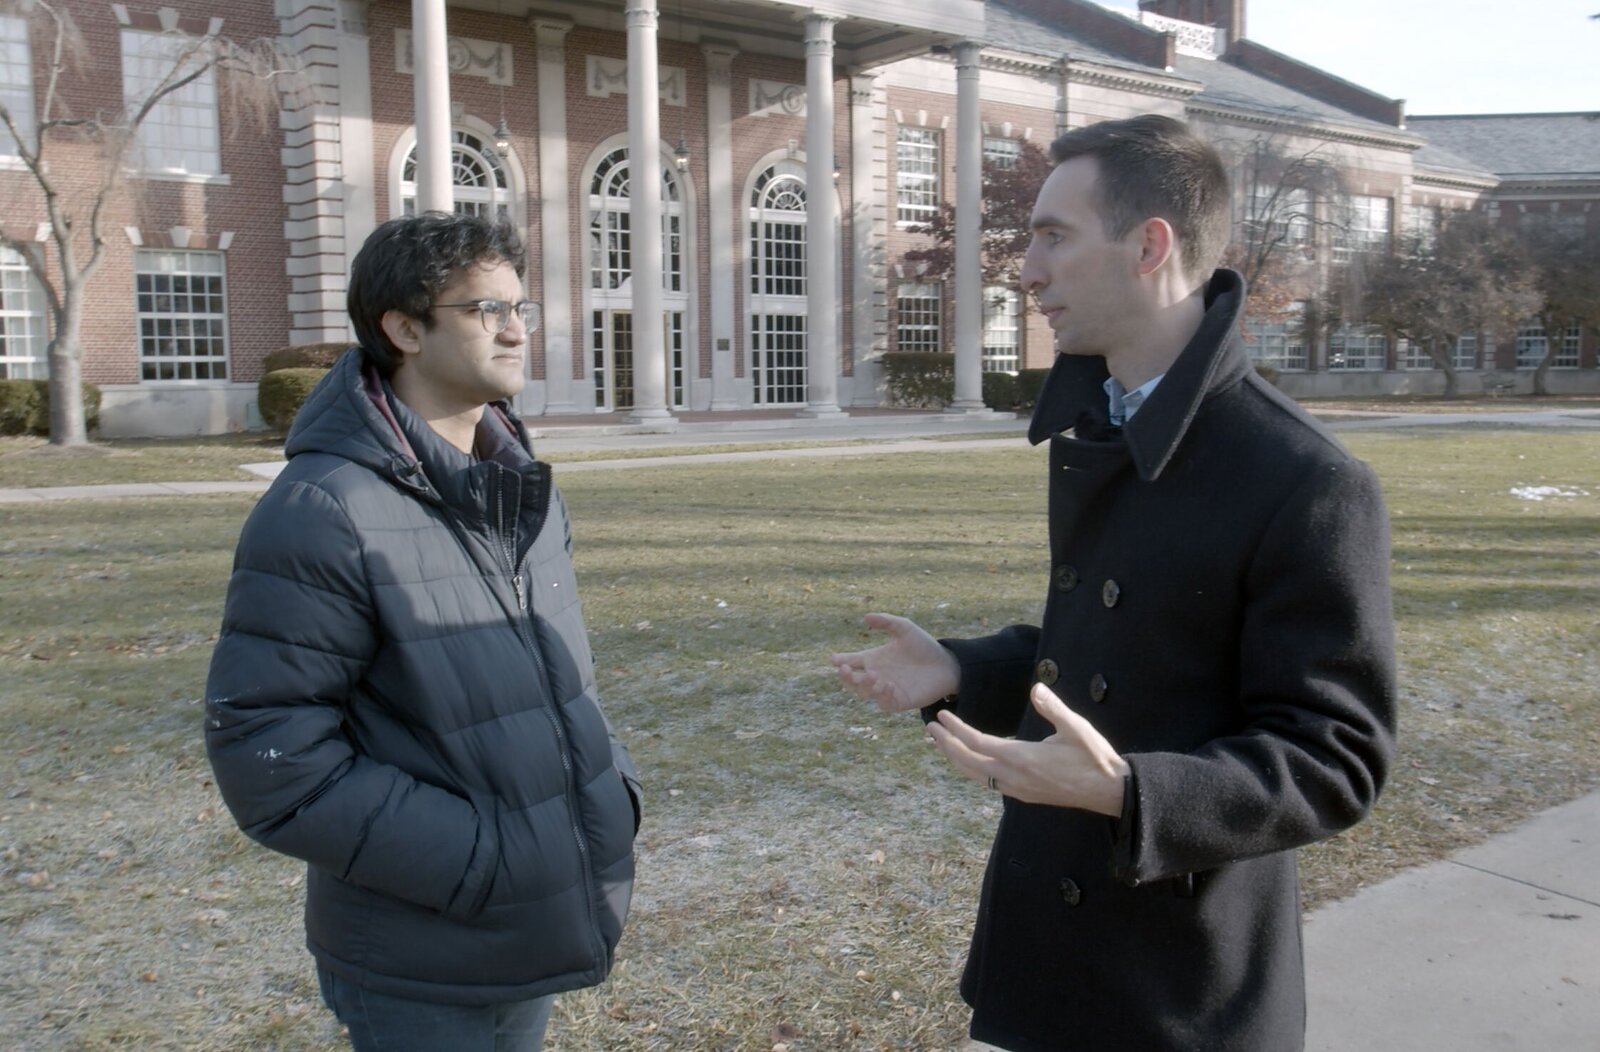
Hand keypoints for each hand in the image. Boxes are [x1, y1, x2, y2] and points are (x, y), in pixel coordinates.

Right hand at [830, 613, 960, 712]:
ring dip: (864, 685)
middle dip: (844, 676)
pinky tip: (888, 685)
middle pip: (851, 680)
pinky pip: (883, 703)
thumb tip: (866, 617)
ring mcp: (885, 689)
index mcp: (874, 658)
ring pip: (864, 693)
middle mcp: (876, 675)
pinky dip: (882, 695)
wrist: (946, 665)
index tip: (834, 658)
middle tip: (843, 668)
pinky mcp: (898, 701)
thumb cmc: (924, 646)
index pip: (851, 661)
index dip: (840, 660)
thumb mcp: (904, 628)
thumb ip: (886, 621)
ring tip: (873, 675)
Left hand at [926, 682, 1129, 816]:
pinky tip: (970, 762)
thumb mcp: (1076, 727)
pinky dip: (972, 770)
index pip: (978, 743)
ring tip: (942, 744)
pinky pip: (989, 782)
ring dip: (956, 759)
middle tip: (930, 729)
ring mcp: (1018, 789)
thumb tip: (1036, 687)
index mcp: (1023, 758)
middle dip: (946, 745)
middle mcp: (1015, 777)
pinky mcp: (1024, 795)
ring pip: (976, 775)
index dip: (957, 730)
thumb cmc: (1095, 757)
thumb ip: (1054, 707)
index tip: (941, 717)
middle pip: (968, 762)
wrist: (1111, 791)